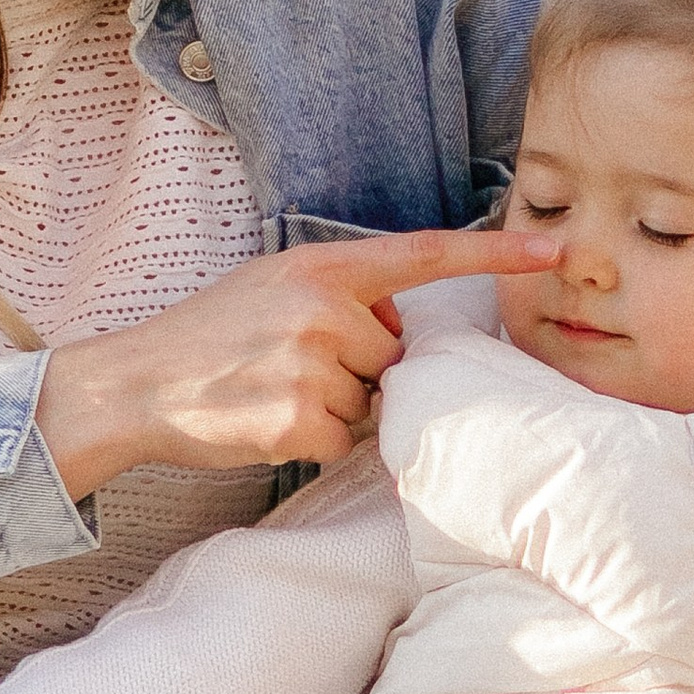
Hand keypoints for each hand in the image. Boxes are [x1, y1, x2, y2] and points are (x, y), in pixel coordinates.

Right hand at [34, 226, 558, 490]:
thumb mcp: (275, 287)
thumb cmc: (210, 335)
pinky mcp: (300, 420)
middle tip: (288, 365)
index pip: (426, 255)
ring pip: (368, 402)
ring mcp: (313, 365)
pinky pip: (342, 441)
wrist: (135, 383)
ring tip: (270, 391)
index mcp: (325, 267)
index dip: (496, 253)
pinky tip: (265, 422)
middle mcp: (325, 309)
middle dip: (357, 369)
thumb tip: (398, 333)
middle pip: (392, 355)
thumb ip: (341, 297)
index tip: (557, 252)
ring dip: (332, 408)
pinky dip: (312, 442)